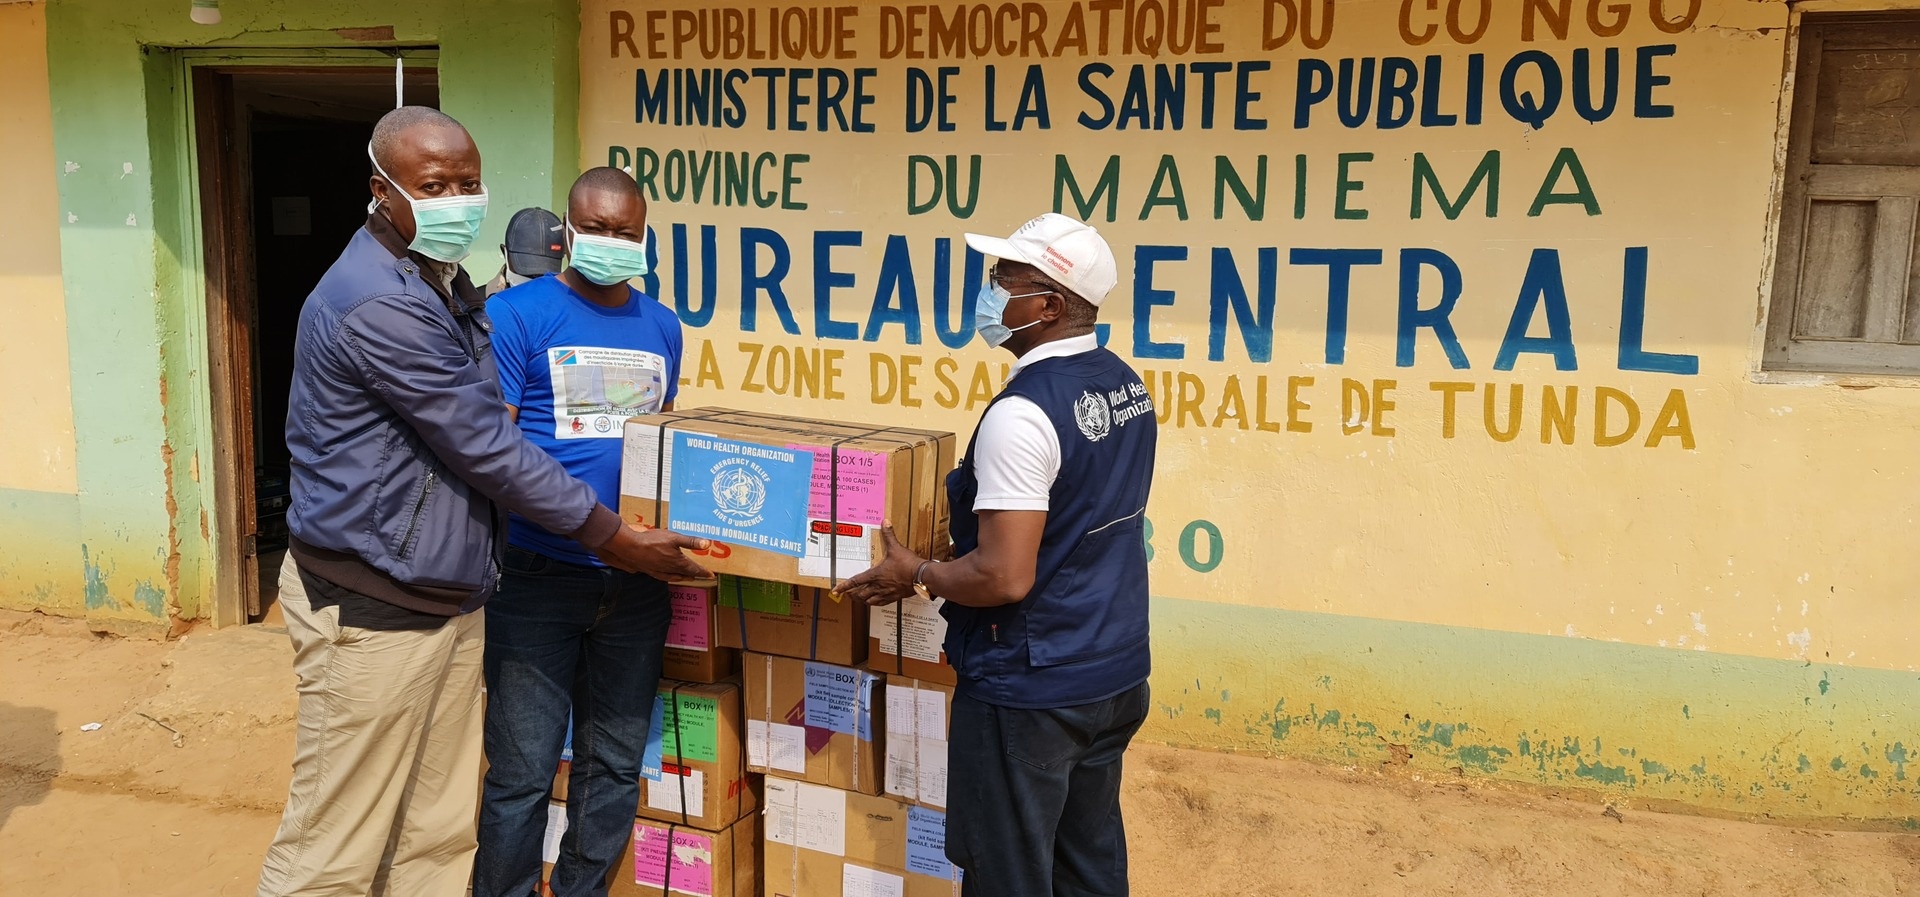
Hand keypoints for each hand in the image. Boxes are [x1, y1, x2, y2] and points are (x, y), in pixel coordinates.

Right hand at [593, 525, 712, 580]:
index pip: (695, 569)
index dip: (704, 572)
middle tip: (703, 576)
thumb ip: (690, 542)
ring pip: (676, 577)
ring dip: (685, 577)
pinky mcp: (652, 571)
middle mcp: (671, 569)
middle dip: (696, 575)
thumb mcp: (674, 538)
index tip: (712, 575)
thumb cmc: (652, 541)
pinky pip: (666, 577)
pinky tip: (670, 576)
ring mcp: (661, 571)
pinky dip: (672, 577)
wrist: (631, 548)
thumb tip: (707, 544)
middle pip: (687, 574)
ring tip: (690, 578)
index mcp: (678, 562)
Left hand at [833, 525, 923, 606]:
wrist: (921, 576)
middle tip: (847, 594)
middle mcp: (878, 586)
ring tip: (858, 598)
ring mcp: (886, 593)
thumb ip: (889, 535)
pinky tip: (874, 601)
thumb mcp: (896, 547)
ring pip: (869, 601)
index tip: (835, 590)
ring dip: (862, 600)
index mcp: (875, 574)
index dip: (844, 586)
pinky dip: (874, 603)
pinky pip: (880, 603)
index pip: (855, 581)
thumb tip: (885, 522)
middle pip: (860, 594)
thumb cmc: (908, 564)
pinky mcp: (894, 597)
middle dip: (852, 595)